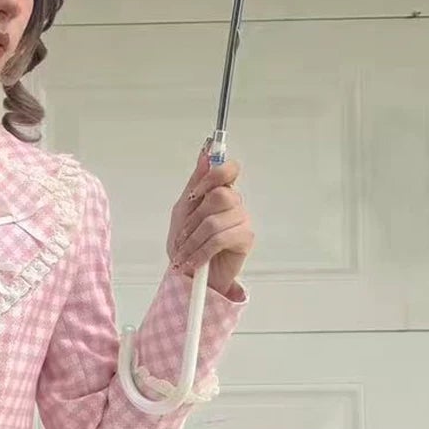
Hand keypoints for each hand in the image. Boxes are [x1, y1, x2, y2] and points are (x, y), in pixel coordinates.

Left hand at [167, 142, 254, 296]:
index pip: (228, 169)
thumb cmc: (187, 243)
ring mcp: (242, 219)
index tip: (193, 196)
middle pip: (219, 195)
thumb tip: (205, 153)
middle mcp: (235, 202)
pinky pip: (220, 239)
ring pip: (214, 221)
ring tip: (184, 255)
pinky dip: (201, 252)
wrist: (190, 275)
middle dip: (193, 219)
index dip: (212, 176)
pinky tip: (194, 262)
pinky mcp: (245, 238)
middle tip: (182, 236)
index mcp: (221, 191)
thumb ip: (195, 182)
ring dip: (192, 241)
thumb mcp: (183, 210)